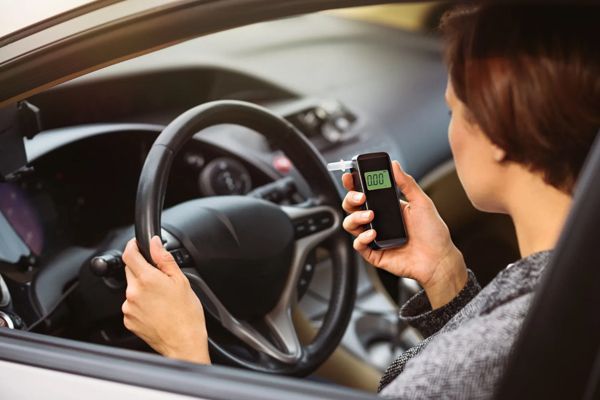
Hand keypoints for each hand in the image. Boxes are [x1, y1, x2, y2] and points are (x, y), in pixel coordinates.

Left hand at [121, 236, 210, 363]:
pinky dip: (140, 304)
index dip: (132, 246)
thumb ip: (164, 259)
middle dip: (142, 270)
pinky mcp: (128, 320)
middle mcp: (133, 292)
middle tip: (160, 279)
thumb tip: (155, 243)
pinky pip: (131, 305)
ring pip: (132, 289)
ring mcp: (129, 308)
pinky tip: (156, 310)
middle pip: (130, 271)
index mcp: (147, 279)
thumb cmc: (186, 314)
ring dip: (142, 288)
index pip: (129, 255)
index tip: (137, 245)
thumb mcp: (181, 280)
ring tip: (161, 299)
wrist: (183, 342)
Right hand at [342, 161, 467, 308]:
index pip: (364, 192)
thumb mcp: (421, 202)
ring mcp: (374, 237)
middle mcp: (378, 221)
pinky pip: (358, 245)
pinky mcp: (374, 253)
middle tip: (361, 197)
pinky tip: (373, 235)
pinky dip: (361, 238)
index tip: (349, 177)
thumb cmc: (433, 233)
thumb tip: (395, 165)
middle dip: (350, 199)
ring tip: (370, 217)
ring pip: (350, 224)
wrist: (438, 260)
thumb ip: (407, 183)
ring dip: (355, 217)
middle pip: (352, 207)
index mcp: (387, 207)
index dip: (353, 184)